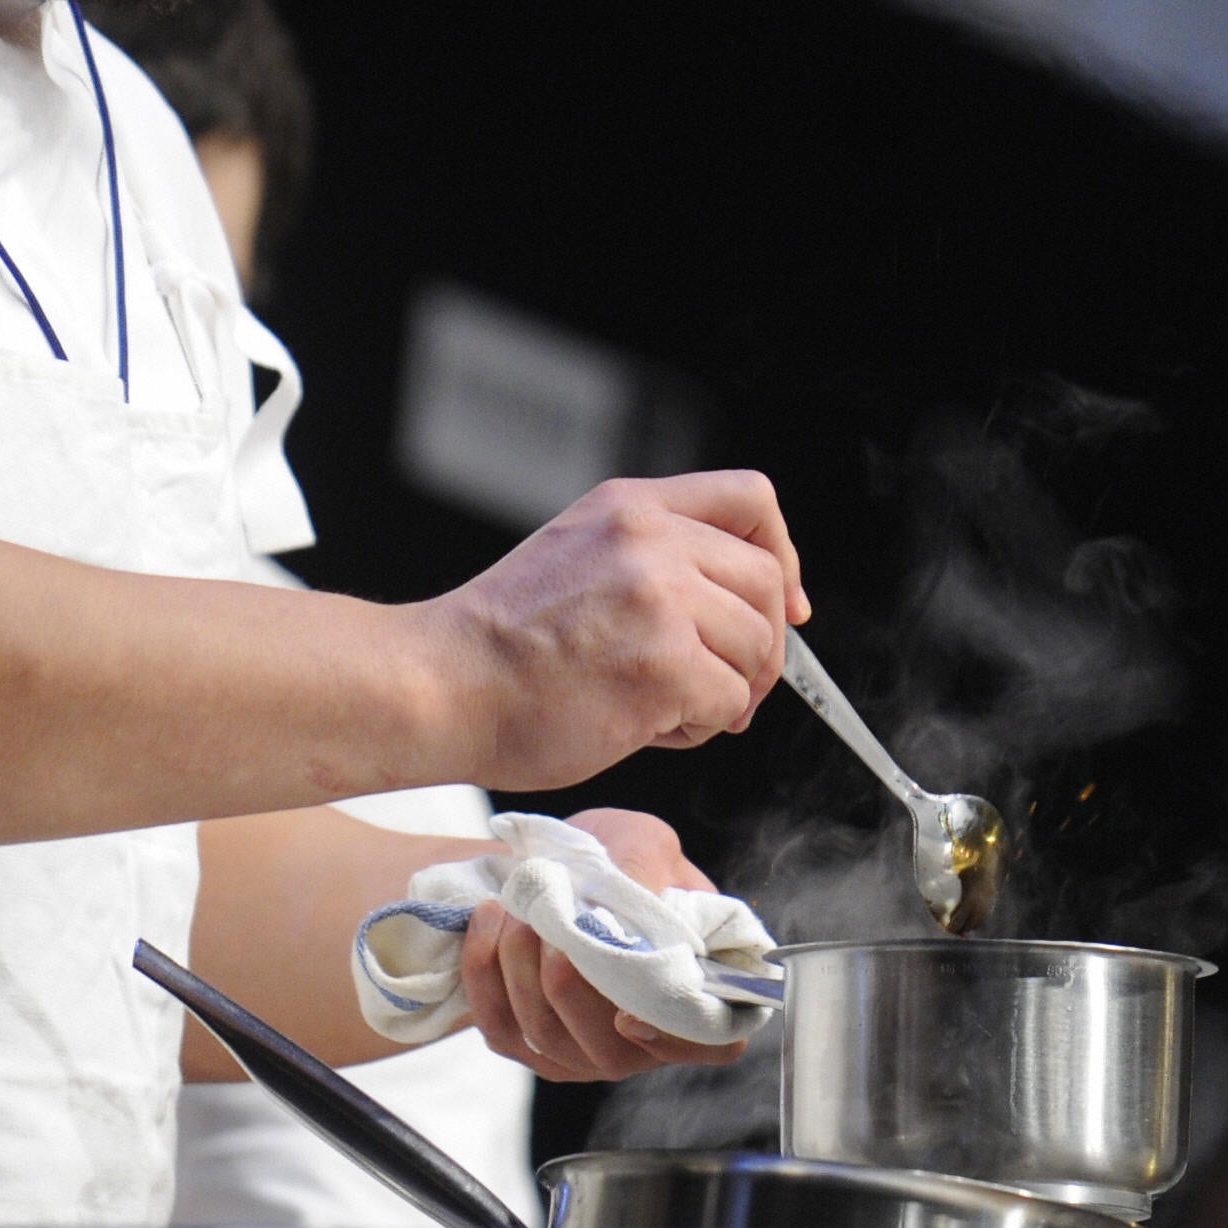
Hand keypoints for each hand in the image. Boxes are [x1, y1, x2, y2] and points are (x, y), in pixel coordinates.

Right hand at [421, 472, 807, 791]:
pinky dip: (703, 727)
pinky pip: (728, 701)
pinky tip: (653, 727)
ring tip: (671, 709)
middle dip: (764, 644)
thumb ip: (652, 559)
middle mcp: (650, 540)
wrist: (442, 685)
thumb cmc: (498, 644)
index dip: (782, 553)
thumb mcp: (576, 554)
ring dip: (728, 691)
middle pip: (765, 579)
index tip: (785, 601)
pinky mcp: (663, 664)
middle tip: (734, 685)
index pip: (750, 499)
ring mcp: (659, 599)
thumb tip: (737, 604)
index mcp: (629, 507)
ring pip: (755, 646)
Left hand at [457, 808, 754, 1080]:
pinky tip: (492, 918)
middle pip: (611, 1051)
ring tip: (519, 907)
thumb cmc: (612, 853)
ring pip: (550, 1039)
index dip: (680, 1039)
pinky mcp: (526, 1046)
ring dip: (523, 967)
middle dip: (570, 984)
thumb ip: (646, 877)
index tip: (629, 1013)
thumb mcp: (642, 841)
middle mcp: (643, 1038)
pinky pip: (500, 1027)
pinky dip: (485, 971)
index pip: (716, 1042)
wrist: (547, 860)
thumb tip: (625, 926)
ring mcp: (583, 1052)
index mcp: (692, 989)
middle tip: (550, 919)